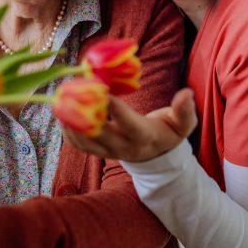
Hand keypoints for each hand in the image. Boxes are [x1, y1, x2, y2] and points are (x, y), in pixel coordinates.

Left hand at [64, 88, 196, 162]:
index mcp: (144, 138)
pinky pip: (78, 144)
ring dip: (70, 122)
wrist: (156, 156)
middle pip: (100, 134)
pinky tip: (61, 111)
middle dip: (84, 113)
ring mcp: (108, 152)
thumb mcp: (182, 125)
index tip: (103, 91)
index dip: (116, 109)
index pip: (128, 125)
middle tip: (72, 91)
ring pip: (84, 141)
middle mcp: (124, 147)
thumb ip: (185, 111)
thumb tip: (186, 93)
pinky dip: (67, 129)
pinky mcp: (98, 152)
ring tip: (61, 99)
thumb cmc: (168, 133)